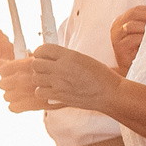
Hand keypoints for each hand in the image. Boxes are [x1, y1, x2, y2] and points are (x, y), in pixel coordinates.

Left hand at [0, 45, 122, 114]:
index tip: (43, 56)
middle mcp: (62, 68)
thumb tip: (48, 56)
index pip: (43, 49)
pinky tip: (50, 91)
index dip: (40, 52)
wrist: (110, 93)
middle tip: (45, 69)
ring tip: (49, 80)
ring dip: (40, 79)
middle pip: (35, 64)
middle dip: (38, 66)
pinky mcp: (60, 96)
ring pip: (35, 78)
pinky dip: (43, 92)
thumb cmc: (100, 75)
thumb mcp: (83, 58)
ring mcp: (59, 83)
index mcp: (69, 56)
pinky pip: (39, 92)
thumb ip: (64, 57)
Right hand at [108, 5, 145, 72]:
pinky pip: (133, 39)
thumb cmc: (142, 50)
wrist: (134, 71)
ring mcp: (116, 37)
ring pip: (131, 25)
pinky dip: (144, 38)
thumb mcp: (144, 33)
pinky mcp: (119, 48)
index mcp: (121, 21)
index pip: (136, 10)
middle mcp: (116, 27)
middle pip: (133, 14)